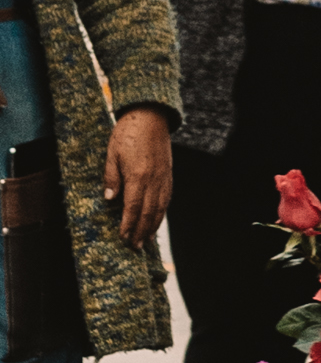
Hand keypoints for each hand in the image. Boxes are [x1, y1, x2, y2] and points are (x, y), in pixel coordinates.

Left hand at [103, 107, 171, 246]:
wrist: (151, 116)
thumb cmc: (128, 132)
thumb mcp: (112, 153)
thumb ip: (112, 178)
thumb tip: (109, 199)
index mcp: (138, 175)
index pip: (133, 207)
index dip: (128, 225)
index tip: (123, 238)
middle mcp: (154, 180)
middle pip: (148, 212)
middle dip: (141, 232)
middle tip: (135, 247)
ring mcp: (164, 178)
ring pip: (160, 208)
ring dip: (152, 226)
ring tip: (146, 240)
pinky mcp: (168, 174)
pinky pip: (166, 199)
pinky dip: (161, 213)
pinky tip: (156, 220)